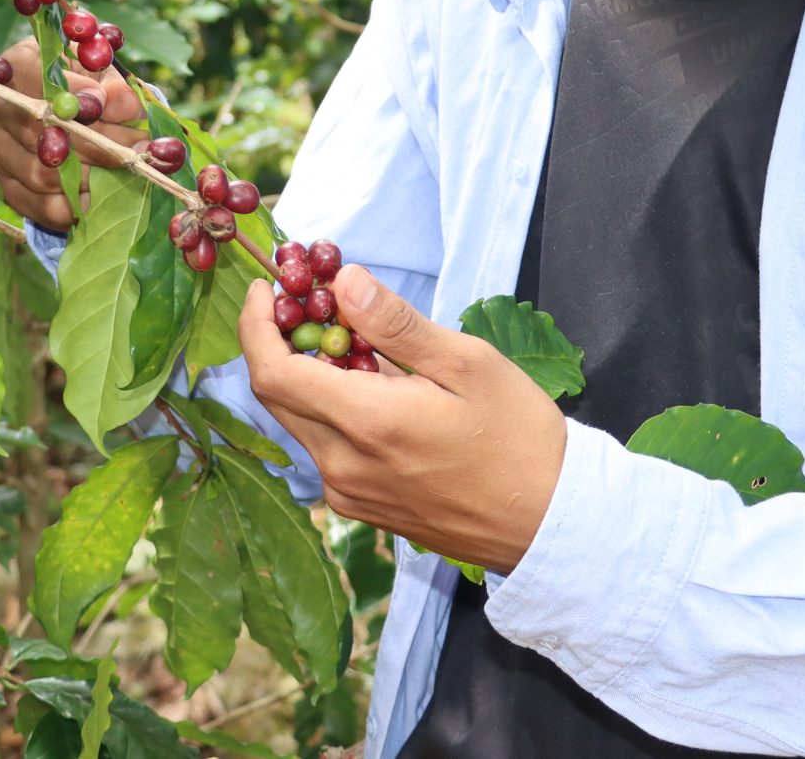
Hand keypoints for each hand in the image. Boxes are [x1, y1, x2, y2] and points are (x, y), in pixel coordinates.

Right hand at [0, 35, 147, 231]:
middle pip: (39, 131)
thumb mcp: (106, 78)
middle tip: (136, 149)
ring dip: (92, 176)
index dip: (70, 93)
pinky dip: (79, 205)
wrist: (76, 121)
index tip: (102, 103)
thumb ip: (116, 88)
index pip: (33, 77)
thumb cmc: (90, 89)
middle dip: (95, 143)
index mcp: (17, 65)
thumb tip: (125, 105)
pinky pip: (45, 206)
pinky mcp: (9, 188)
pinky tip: (103, 193)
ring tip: (127, 170)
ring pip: (43, 174)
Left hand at [239, 265, 567, 574]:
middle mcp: (343, 467)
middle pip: (277, 397)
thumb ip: (397, 324)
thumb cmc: (518, 436)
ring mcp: (350, 494)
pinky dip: (331, 410)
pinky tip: (375, 391)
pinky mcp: (363, 510)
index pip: (271, 372)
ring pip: (301, 422)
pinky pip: (325, 449)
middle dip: (279, 343)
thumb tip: (345, 281)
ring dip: (309, 377)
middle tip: (308, 302)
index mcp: (366, 424)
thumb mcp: (467, 363)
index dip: (256, 325)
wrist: (548, 524)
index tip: (266, 288)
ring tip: (355, 342)